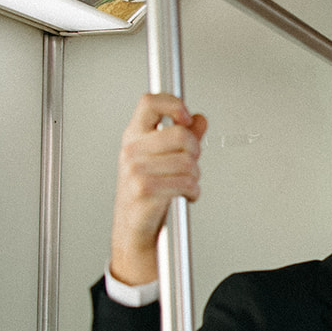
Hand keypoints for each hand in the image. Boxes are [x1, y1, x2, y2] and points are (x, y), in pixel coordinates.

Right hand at [110, 93, 208, 286]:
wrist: (134, 228)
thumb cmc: (147, 193)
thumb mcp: (163, 159)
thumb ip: (183, 136)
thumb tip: (199, 119)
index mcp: (134, 136)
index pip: (150, 102)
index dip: (173, 103)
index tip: (186, 115)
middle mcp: (132, 149)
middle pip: (181, 134)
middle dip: (195, 151)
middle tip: (191, 163)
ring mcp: (136, 169)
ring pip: (188, 161)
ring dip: (195, 176)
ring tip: (186, 183)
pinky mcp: (145, 189)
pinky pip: (186, 182)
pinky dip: (193, 191)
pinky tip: (186, 195)